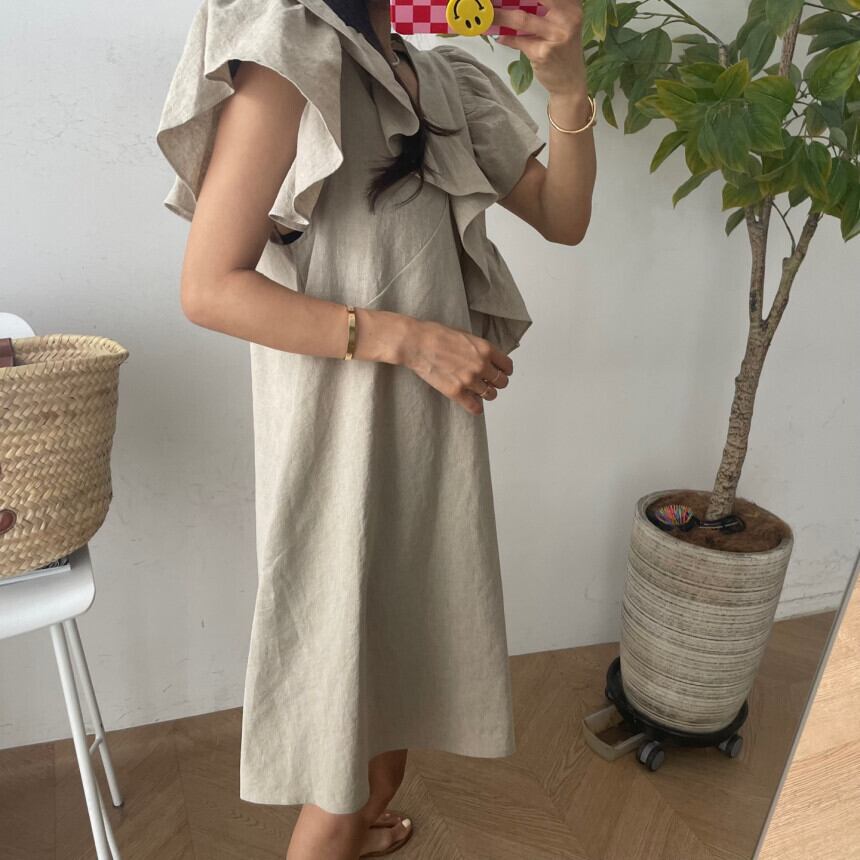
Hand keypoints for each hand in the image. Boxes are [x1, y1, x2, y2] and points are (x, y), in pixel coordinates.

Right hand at [399, 318, 513, 414]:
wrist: (416, 343)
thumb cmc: (436, 335)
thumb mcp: (465, 335)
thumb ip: (479, 348)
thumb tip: (487, 358)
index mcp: (485, 349)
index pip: (507, 366)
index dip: (504, 370)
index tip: (501, 372)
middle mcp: (481, 366)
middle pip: (502, 382)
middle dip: (496, 382)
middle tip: (488, 382)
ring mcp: (469, 380)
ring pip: (490, 395)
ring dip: (486, 394)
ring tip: (478, 391)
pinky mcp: (456, 392)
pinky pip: (475, 407)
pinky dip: (476, 408)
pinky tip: (472, 404)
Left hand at [493, 0, 585, 96]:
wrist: (570, 81)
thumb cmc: (562, 50)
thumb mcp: (559, 25)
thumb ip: (543, 11)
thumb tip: (510, 2)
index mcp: (571, 6)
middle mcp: (567, 18)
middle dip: (510, 0)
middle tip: (492, 2)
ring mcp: (556, 36)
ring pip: (522, 19)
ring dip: (501, 16)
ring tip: (489, 15)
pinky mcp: (543, 53)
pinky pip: (518, 41)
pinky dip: (506, 38)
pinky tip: (500, 37)